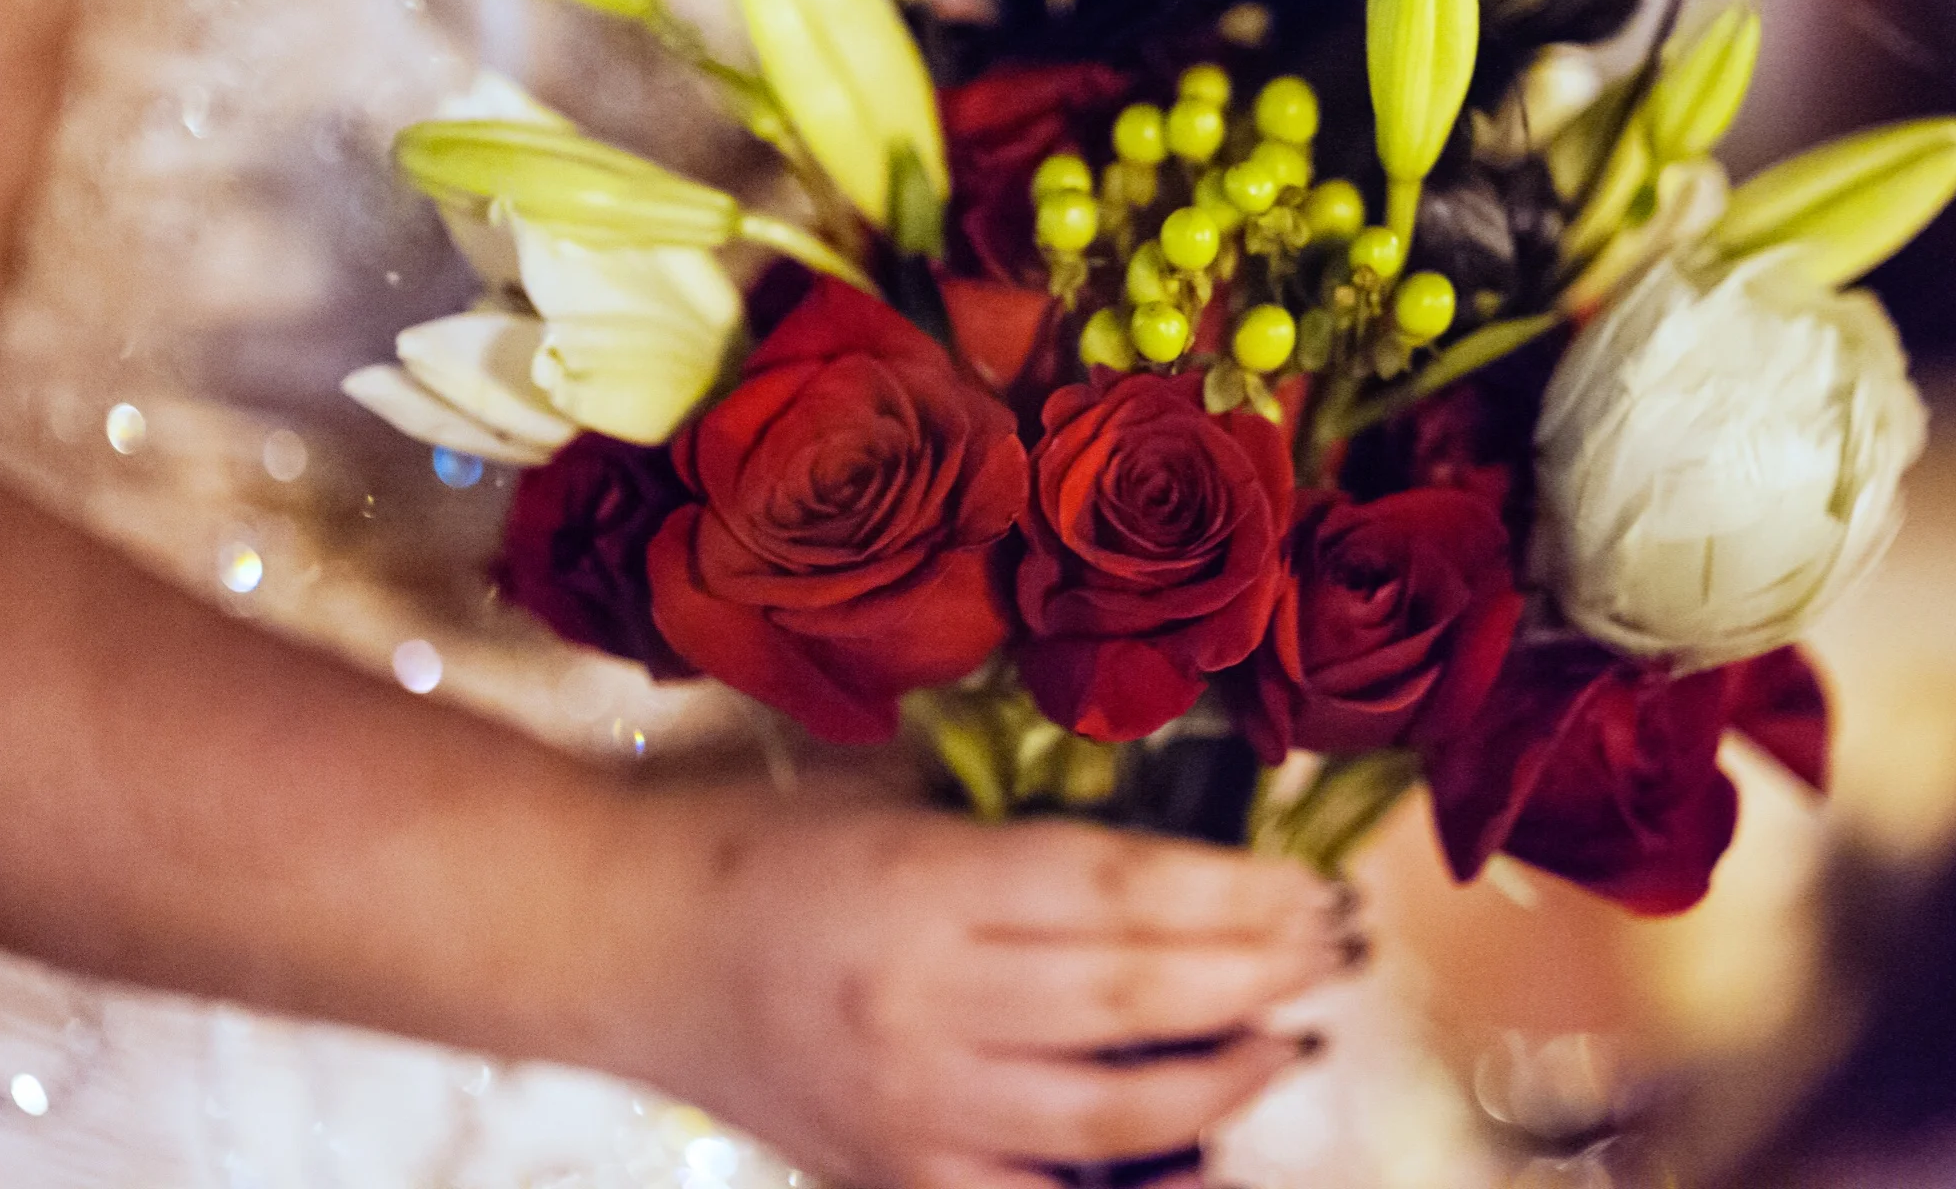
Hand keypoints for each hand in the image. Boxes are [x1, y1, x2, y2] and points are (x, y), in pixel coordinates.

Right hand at [626, 780, 1355, 1188]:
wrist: (619, 942)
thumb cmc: (757, 850)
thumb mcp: (896, 804)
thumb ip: (1024, 839)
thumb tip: (1179, 869)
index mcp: (927, 882)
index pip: (1123, 888)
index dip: (1239, 892)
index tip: (1315, 888)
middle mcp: (927, 1000)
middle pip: (1139, 994)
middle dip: (1262, 975)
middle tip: (1336, 954)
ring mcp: (912, 1105)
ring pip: (1112, 1114)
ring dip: (1224, 1080)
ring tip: (1287, 1042)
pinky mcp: (890, 1177)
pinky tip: (1202, 1166)